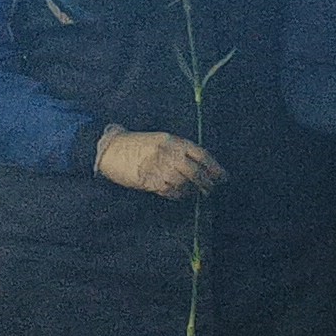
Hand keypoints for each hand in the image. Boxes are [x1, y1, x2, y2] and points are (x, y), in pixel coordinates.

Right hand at [95, 127, 223, 199]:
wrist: (111, 148)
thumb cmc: (139, 145)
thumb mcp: (162, 140)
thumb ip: (180, 150)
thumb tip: (202, 166)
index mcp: (173, 141)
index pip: (201, 154)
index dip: (215, 167)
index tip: (223, 176)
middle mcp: (167, 153)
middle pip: (195, 171)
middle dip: (206, 182)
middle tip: (212, 188)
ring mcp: (157, 167)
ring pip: (183, 182)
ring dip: (193, 190)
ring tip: (197, 193)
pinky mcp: (147, 180)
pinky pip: (169, 191)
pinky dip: (178, 194)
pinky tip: (181, 195)